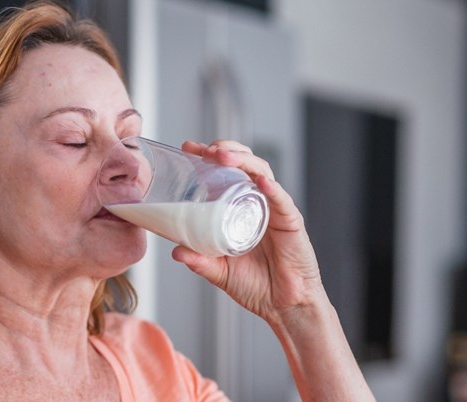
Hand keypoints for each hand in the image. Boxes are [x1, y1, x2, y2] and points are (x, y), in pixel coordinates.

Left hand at [172, 140, 323, 323]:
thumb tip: (176, 251)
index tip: (188, 149)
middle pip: (244, 164)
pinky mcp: (291, 222)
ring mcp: (275, 210)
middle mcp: (258, 203)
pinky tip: (260, 180)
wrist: (284, 307)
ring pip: (262, 172)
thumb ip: (199, 261)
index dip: (209, 157)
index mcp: (240, 208)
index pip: (226, 172)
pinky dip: (271, 188)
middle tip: (203, 149)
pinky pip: (281, 200)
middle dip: (224, 150)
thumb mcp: (219, 272)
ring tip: (222, 156)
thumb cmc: (256, 286)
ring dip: (242, 160)